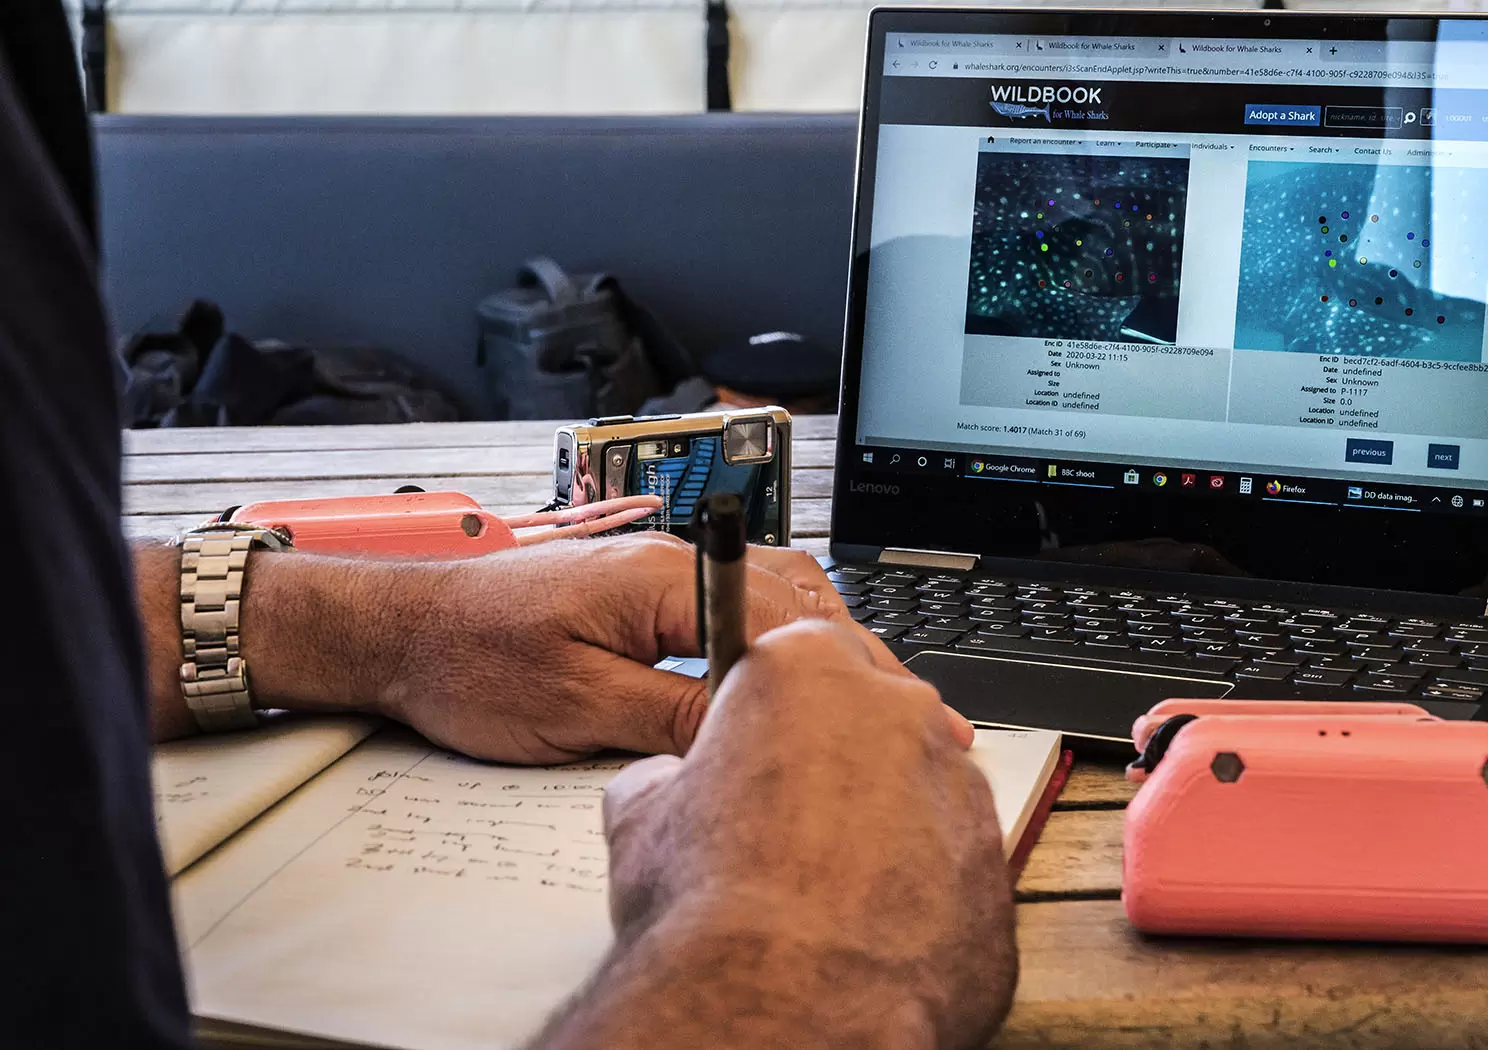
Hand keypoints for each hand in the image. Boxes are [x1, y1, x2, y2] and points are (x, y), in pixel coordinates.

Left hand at [366, 533, 859, 762]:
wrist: (402, 631)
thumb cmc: (469, 662)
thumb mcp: (575, 706)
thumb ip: (671, 714)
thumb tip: (751, 731)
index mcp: (662, 579)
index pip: (781, 616)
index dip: (832, 670)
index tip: (867, 714)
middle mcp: (670, 561)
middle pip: (791, 594)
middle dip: (839, 654)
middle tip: (880, 713)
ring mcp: (659, 571)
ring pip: (769, 592)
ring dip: (808, 642)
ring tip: (841, 701)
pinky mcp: (644, 591)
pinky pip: (732, 602)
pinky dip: (769, 636)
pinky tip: (777, 680)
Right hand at [552, 619, 1015, 1049]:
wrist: (783, 1007)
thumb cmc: (710, 907)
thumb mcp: (639, 816)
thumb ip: (667, 776)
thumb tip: (667, 787)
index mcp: (807, 668)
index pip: (799, 655)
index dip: (771, 710)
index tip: (753, 749)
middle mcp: (898, 711)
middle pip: (872, 717)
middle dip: (835, 762)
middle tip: (782, 827)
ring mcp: (958, 788)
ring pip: (920, 792)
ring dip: (883, 829)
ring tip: (824, 895)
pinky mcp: (994, 868)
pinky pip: (954, 867)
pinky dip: (922, 893)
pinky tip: (868, 935)